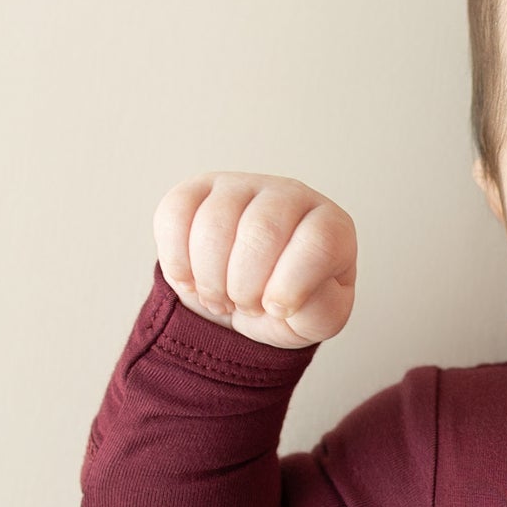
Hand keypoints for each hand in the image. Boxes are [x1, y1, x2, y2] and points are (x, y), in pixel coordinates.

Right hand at [153, 173, 357, 349]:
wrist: (247, 303)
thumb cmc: (291, 307)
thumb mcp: (318, 321)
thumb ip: (320, 310)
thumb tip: (285, 296)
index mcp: (331, 225)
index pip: (319, 242)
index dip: (292, 284)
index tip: (277, 309)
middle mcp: (290, 194)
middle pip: (262, 230)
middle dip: (245, 286)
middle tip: (244, 307)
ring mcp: (242, 186)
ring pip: (215, 222)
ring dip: (210, 278)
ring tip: (220, 299)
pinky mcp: (196, 190)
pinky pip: (175, 214)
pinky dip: (177, 260)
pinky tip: (191, 280)